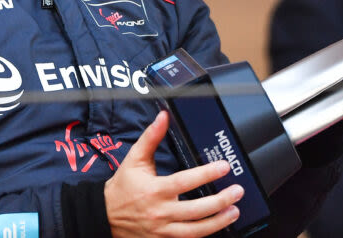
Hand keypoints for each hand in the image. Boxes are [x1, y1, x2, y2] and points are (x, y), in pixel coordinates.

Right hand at [105, 110, 243, 237]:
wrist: (105, 215)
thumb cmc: (121, 187)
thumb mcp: (134, 159)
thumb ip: (151, 137)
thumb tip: (163, 117)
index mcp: (155, 190)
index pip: (186, 182)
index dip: (207, 174)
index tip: (223, 167)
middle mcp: (161, 212)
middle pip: (197, 210)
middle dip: (221, 201)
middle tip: (237, 192)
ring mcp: (163, 230)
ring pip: (196, 230)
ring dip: (219, 221)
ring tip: (234, 211)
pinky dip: (204, 234)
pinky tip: (217, 225)